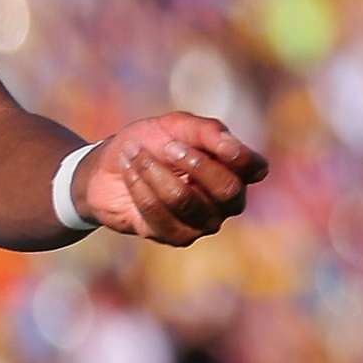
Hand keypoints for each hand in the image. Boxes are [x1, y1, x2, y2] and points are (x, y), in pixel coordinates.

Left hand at [78, 113, 267, 245]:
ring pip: (185, 201)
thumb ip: (206, 131)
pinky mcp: (177, 237)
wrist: (108, 167)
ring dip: (154, 172)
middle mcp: (228, 201)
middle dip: (193, 164)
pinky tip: (130, 172)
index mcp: (236, 170)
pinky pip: (158, 213)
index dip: (240, 157)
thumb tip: (231, 145)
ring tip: (136, 155)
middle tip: (166, 147)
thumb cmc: (150, 142)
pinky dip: (138, 187)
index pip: (255, 168)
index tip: (215, 141)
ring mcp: (204, 222)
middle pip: (227, 189)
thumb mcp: (176, 125)